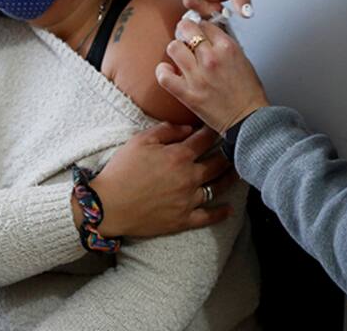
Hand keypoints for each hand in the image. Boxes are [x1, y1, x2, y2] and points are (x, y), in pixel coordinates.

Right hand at [83, 124, 238, 237]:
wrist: (108, 205)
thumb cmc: (121, 171)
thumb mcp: (140, 141)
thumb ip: (166, 130)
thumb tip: (188, 127)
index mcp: (178, 156)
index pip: (204, 139)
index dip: (214, 131)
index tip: (221, 125)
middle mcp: (189, 177)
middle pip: (218, 162)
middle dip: (229, 152)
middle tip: (237, 147)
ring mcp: (188, 200)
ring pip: (218, 187)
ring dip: (230, 178)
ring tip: (239, 171)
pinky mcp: (183, 220)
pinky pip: (208, 217)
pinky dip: (221, 213)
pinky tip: (229, 209)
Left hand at [157, 18, 269, 133]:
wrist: (248, 119)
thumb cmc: (248, 93)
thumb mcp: (243, 60)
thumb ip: (225, 46)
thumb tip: (210, 36)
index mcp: (228, 48)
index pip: (205, 24)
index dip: (201, 28)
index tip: (199, 33)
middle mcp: (211, 58)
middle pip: (187, 29)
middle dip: (185, 31)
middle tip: (185, 38)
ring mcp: (197, 76)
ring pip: (173, 48)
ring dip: (176, 50)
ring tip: (180, 56)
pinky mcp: (187, 93)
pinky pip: (164, 76)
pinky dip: (163, 71)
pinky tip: (169, 71)